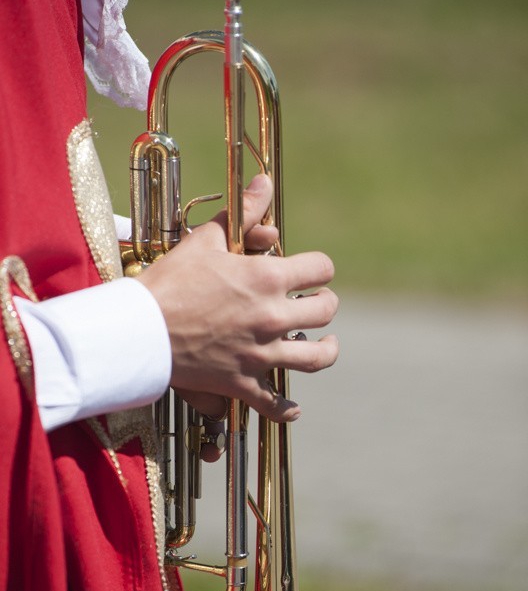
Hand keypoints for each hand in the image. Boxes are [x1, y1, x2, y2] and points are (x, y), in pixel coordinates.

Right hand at [136, 174, 338, 422]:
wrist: (138, 331)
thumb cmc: (169, 282)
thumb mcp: (206, 240)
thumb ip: (243, 213)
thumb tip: (265, 181)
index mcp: (267, 279)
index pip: (321, 269)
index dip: (319, 268)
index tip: (311, 272)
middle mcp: (273, 317)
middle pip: (325, 310)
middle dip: (323, 303)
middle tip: (313, 303)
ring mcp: (260, 353)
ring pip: (316, 358)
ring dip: (325, 350)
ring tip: (322, 344)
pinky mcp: (242, 382)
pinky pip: (275, 404)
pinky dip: (286, 408)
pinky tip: (293, 407)